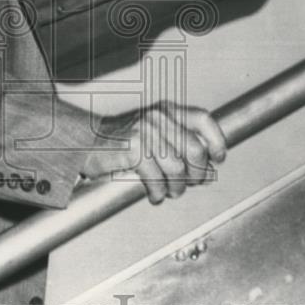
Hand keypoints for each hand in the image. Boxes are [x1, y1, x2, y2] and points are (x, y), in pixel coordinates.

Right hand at [81, 101, 226, 203]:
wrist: (85, 142)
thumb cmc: (121, 141)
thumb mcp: (153, 132)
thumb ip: (179, 143)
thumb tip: (208, 169)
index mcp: (166, 110)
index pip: (203, 119)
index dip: (217, 141)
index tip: (218, 158)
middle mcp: (157, 118)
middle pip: (196, 150)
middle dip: (198, 174)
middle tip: (190, 183)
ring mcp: (145, 132)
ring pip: (178, 169)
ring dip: (177, 188)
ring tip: (170, 191)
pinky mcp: (132, 150)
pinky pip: (157, 180)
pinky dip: (159, 194)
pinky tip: (155, 194)